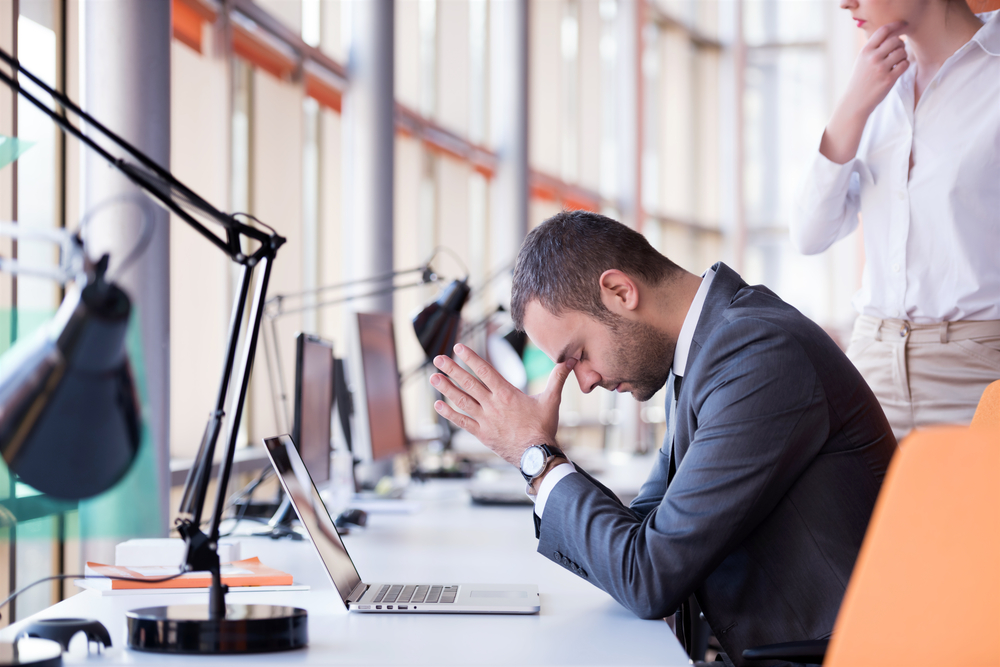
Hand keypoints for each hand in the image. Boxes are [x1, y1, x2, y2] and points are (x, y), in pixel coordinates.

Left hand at [429, 344, 575, 465]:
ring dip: (446, 388)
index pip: (485, 370)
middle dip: (452, 369)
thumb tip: (571, 359)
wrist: (537, 455)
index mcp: (507, 393)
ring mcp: (485, 419)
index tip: (458, 348)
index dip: (470, 358)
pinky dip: (450, 414)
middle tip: (438, 358)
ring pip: (462, 400)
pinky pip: (462, 422)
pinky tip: (439, 405)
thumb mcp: (552, 400)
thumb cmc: (544, 427)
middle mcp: (492, 404)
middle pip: (468, 383)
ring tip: (433, 378)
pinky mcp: (482, 433)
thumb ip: (558, 377)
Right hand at [843, 21, 909, 117]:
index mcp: (865, 51)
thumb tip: (893, 34)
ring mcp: (881, 69)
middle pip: (895, 40)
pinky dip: (904, 65)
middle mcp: (872, 58)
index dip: (896, 25)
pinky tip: (898, 69)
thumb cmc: (861, 79)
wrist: (856, 101)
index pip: (883, 31)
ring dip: (903, 55)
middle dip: (900, 43)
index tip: (903, 25)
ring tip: (897, 61)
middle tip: (898, 50)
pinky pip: (904, 64)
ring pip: (901, 52)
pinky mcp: (889, 79)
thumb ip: (874, 47)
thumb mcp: (862, 60)